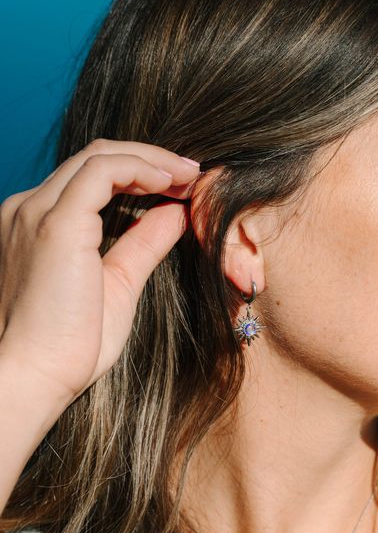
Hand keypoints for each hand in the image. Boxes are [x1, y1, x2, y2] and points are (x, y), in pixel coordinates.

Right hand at [0, 139, 215, 407]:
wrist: (33, 377)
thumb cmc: (69, 347)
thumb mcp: (118, 286)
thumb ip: (143, 246)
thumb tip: (175, 215)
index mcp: (39, 225)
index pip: (90, 178)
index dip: (138, 172)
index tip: (179, 185)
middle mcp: (30, 209)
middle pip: (94, 158)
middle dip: (150, 159)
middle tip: (192, 173)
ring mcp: (38, 211)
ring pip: (99, 156)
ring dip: (151, 159)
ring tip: (189, 175)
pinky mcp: (57, 224)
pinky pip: (102, 171)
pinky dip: (141, 168)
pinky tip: (170, 182)